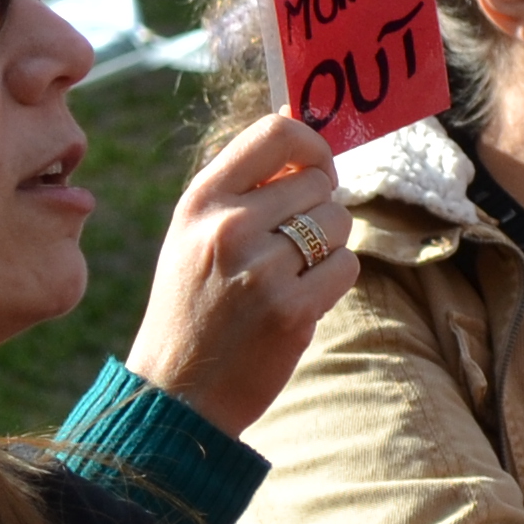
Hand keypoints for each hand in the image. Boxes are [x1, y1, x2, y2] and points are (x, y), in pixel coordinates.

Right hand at [123, 109, 349, 436]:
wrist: (176, 392)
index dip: (312, 147)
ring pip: (338, 223)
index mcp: (201, 200)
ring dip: (329, 247)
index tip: (318, 172)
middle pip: (319, 184)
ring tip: (290, 277)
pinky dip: (333, 282)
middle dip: (320, 211)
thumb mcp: (194, 236)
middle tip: (292, 248)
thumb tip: (309, 150)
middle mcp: (228, 226)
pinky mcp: (291, 310)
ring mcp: (261, 269)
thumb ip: (243, 191)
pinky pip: (346, 266)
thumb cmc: (192, 307)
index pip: (276, 132)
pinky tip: (299, 301)